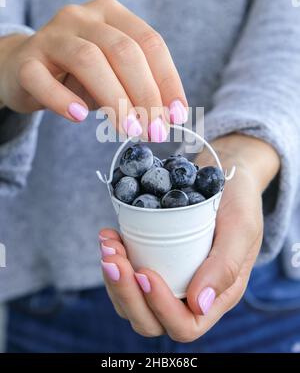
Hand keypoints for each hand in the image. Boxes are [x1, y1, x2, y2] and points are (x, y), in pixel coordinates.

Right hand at [0, 0, 186, 139]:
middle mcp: (82, 16)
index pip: (149, 42)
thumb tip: (167, 118)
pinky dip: (63, 100)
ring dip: (115, 99)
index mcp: (111, 13)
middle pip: (123, 51)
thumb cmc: (77, 73)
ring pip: (88, 60)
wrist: (23, 68)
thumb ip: (138, 87)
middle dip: (145, 94)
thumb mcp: (113, 73)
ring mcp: (51, 35)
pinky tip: (79, 116)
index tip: (177, 114)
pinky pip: (42, 79)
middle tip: (154, 131)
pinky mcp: (26, 60)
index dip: (167, 80)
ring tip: (128, 129)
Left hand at [99, 134, 279, 340]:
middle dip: (127, 294)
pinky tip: (109, 236)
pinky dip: (115, 259)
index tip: (145, 273)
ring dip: (115, 279)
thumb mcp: (241, 227)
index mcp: (218, 295)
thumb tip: (199, 305)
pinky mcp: (155, 258)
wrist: (225, 173)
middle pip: (151, 319)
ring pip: (134, 301)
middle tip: (113, 260)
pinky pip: (129, 274)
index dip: (160, 308)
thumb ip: (225, 267)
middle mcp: (191, 293)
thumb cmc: (239, 199)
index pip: (185, 325)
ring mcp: (171, 278)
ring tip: (108, 245)